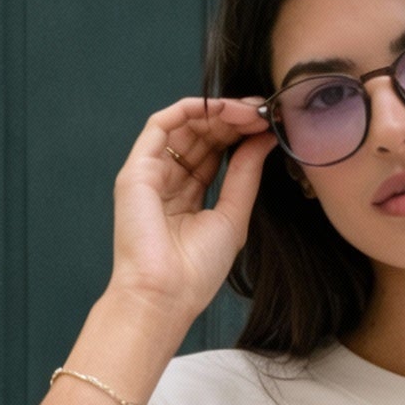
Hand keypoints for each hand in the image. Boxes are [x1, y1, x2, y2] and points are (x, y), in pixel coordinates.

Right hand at [109, 95, 273, 330]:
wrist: (165, 295)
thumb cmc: (195, 271)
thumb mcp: (232, 215)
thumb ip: (246, 174)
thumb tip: (263, 138)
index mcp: (186, 197)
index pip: (213, 152)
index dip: (239, 133)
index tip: (268, 124)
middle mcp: (166, 181)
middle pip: (199, 135)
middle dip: (232, 118)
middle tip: (263, 111)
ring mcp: (150, 173)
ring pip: (183, 125)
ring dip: (217, 111)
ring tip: (249, 111)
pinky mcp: (136, 170)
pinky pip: (161, 124)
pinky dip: (191, 110)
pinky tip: (221, 109)